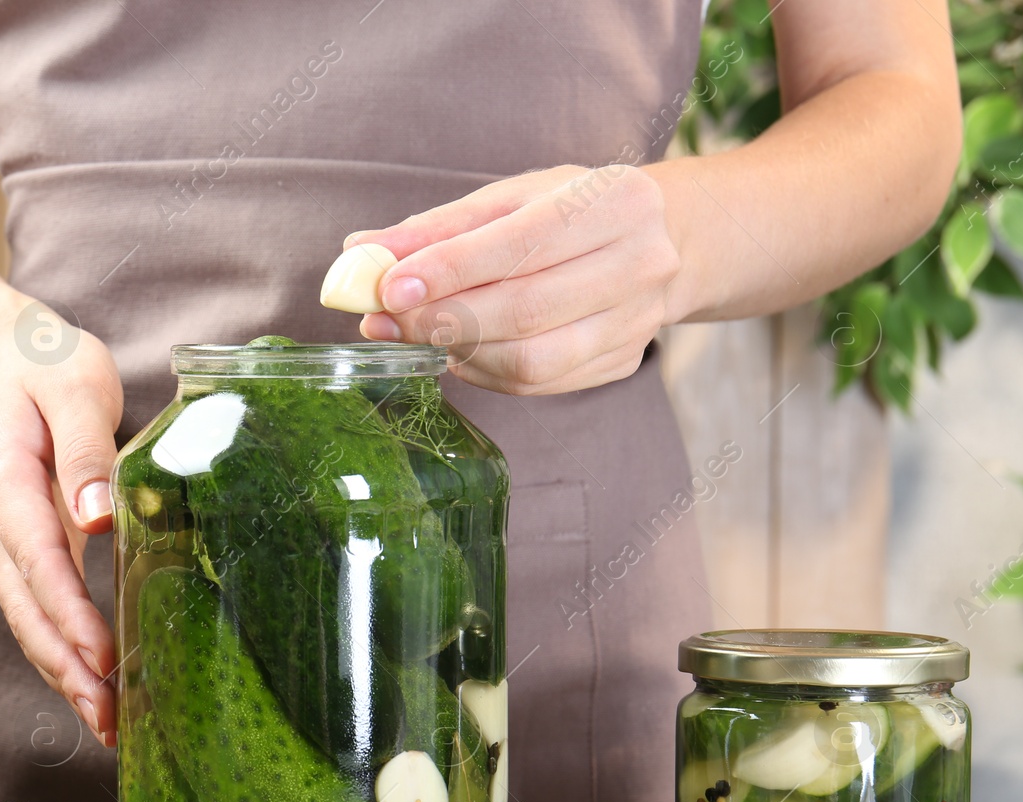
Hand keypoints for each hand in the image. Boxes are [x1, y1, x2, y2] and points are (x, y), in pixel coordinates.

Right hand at [0, 304, 122, 745]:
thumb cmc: (47, 367)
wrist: (5, 357)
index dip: (68, 615)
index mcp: (4, 479)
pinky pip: (37, 610)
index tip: (102, 658)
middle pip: (24, 609)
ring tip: (107, 723)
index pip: (37, 560)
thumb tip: (100, 518)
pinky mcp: (22, 551)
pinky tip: (96, 686)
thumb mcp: (75, 387)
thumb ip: (85, 452)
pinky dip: (63, 653)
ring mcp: (4, 541)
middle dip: (65, 668)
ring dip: (63, 674)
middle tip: (109, 718)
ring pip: (26, 621)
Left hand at [348, 165, 680, 395]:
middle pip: (527, 309)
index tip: (389, 286)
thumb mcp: (512, 198)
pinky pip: (538, 383)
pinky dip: (483, 372)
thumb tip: (362, 253)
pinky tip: (457, 350)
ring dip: (458, 352)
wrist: (660, 241)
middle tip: (383, 320)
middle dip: (443, 319)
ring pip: (532, 360)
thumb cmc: (571, 211)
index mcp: (617, 201)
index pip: (522, 243)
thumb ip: (438, 227)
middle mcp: (640, 263)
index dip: (451, 269)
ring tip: (414, 333)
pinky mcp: (622, 361)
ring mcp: (637, 321)